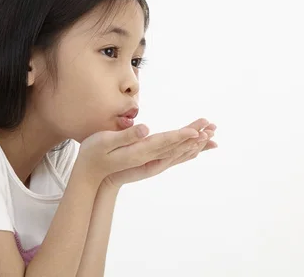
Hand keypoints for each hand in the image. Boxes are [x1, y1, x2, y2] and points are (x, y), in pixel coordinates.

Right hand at [103, 119, 217, 188]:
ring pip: (178, 152)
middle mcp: (150, 158)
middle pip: (177, 146)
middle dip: (195, 136)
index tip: (198, 131)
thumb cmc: (93, 154)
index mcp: (140, 152)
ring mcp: (151, 162)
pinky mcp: (150, 162)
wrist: (90, 176)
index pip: (166, 142)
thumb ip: (125, 136)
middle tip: (213, 126)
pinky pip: (173, 156)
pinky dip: (186, 151)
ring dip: (195, 144)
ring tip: (212, 137)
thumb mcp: (105, 142)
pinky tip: (195, 150)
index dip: (182, 136)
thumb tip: (145, 130)